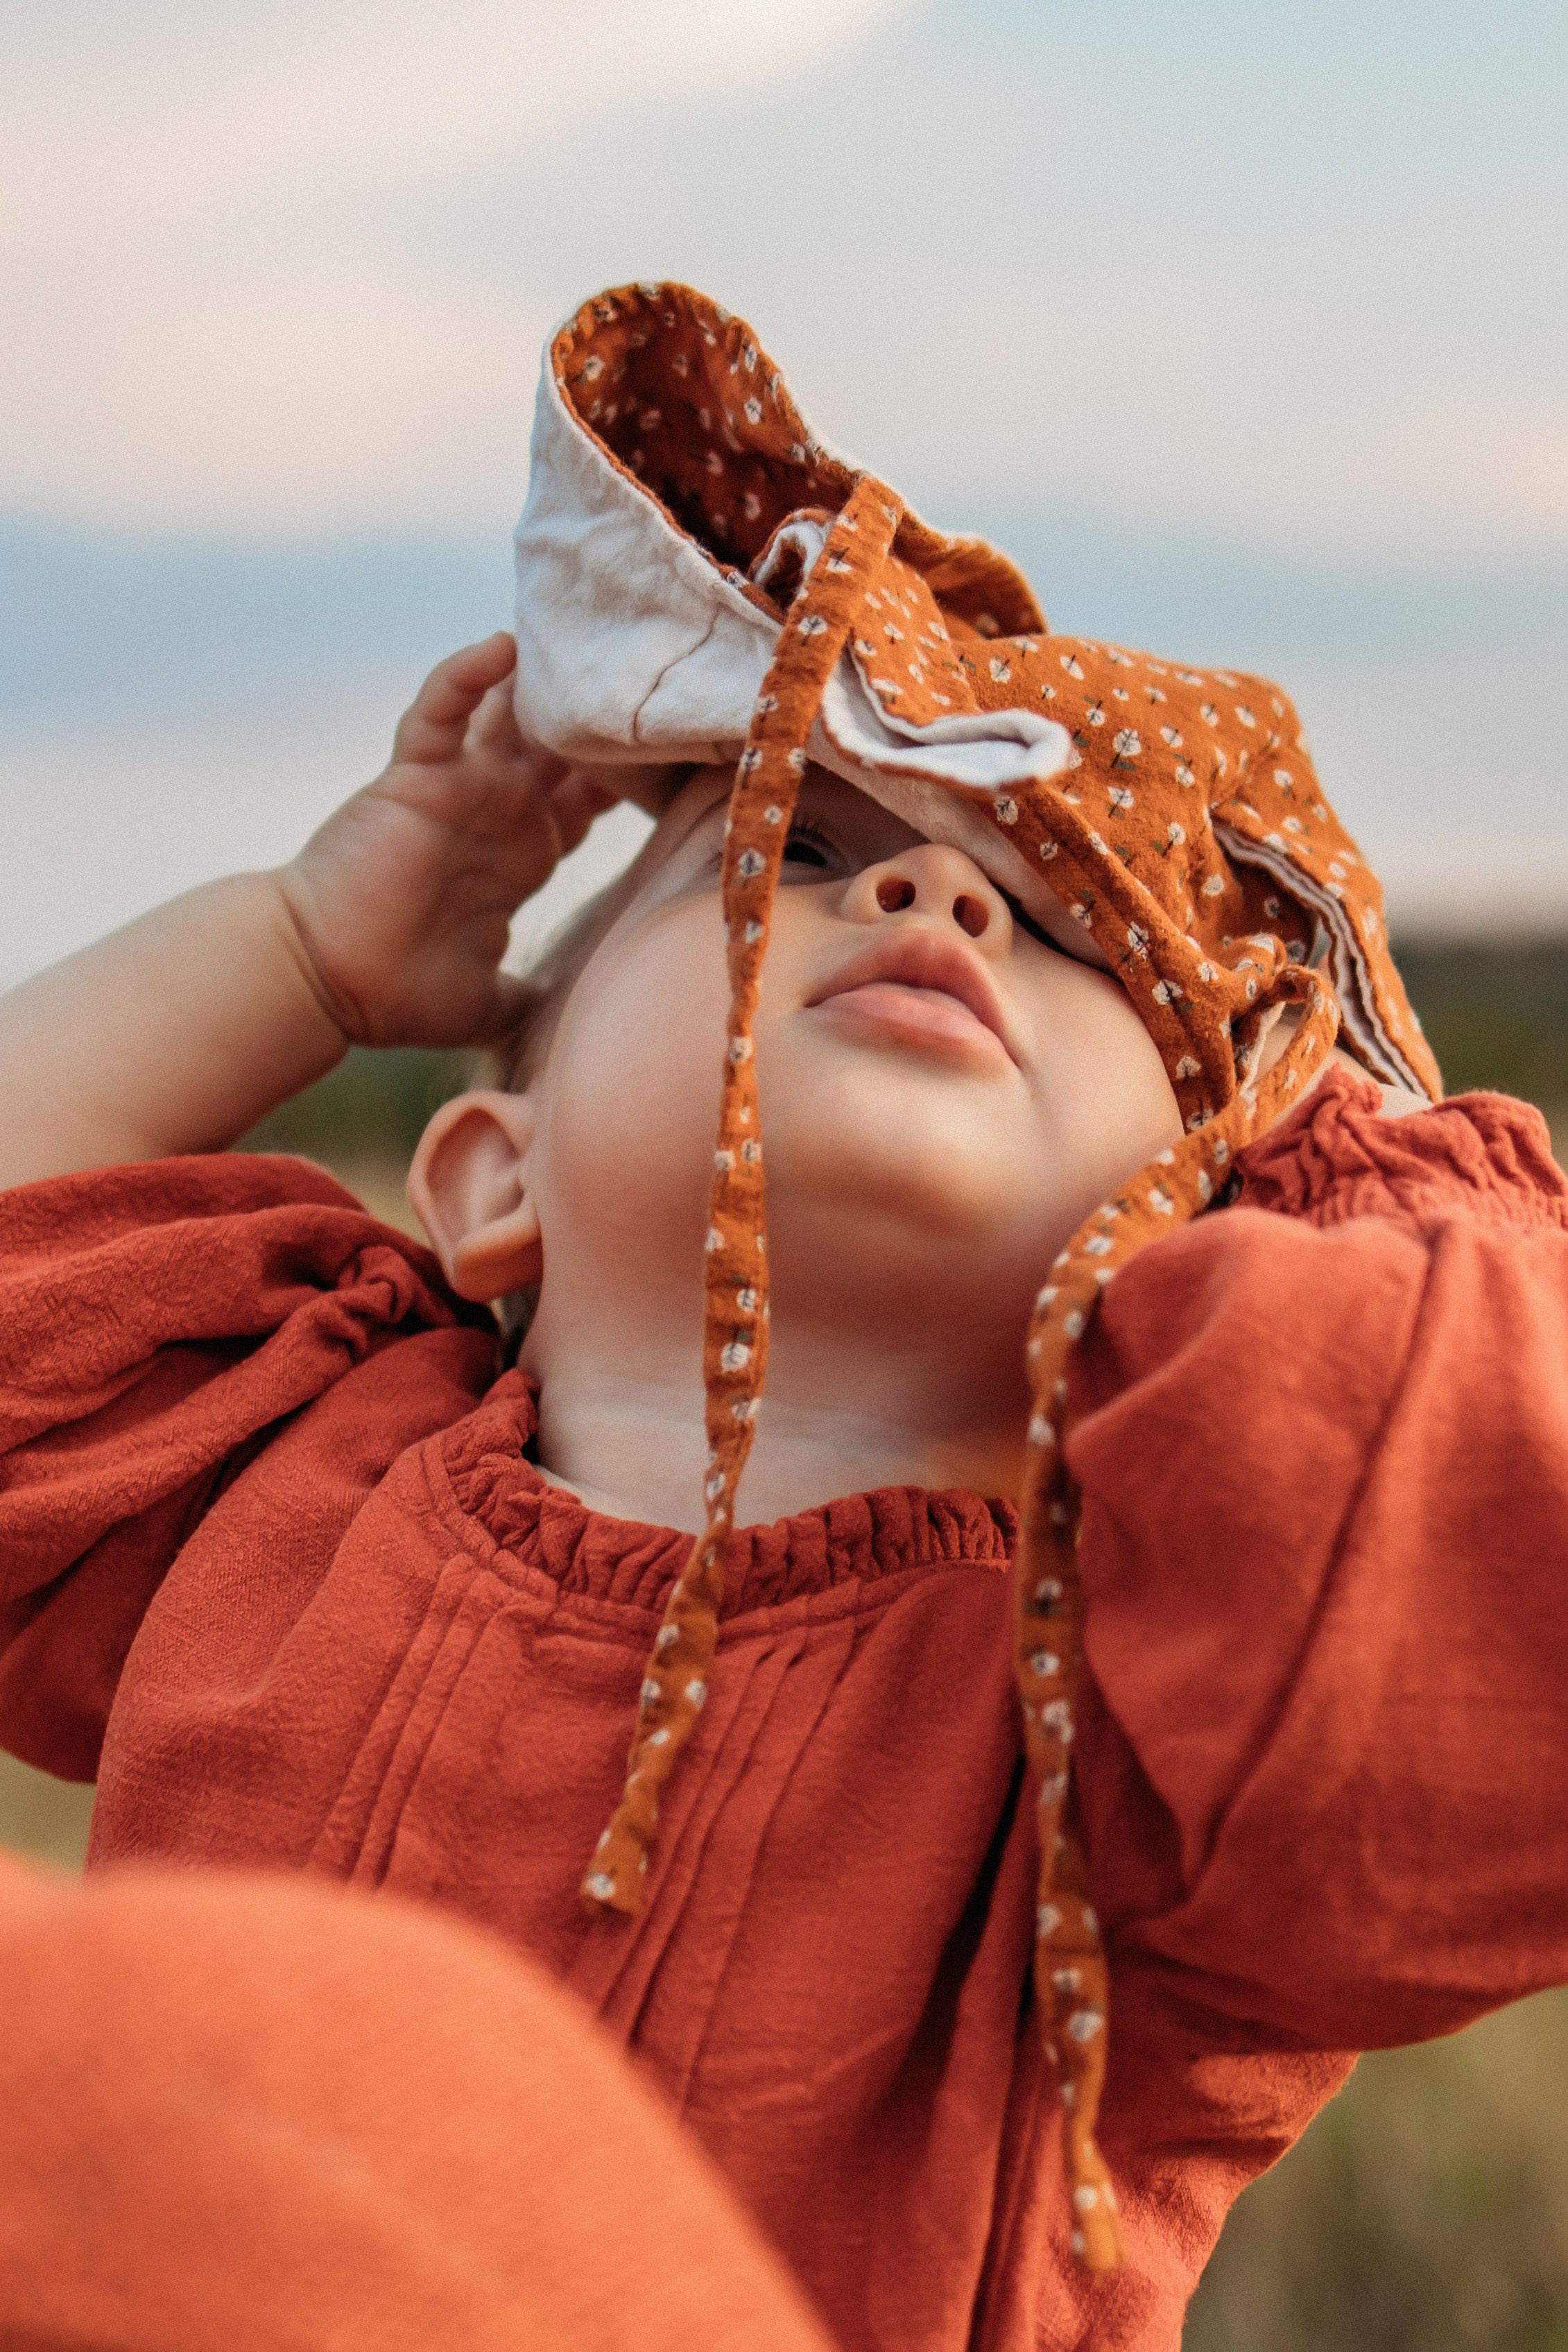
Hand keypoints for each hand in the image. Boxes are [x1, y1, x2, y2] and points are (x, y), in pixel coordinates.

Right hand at [276, 634, 616, 1048]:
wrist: (327, 982)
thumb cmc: (398, 992)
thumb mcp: (491, 1001)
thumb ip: (536, 999)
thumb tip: (584, 1028)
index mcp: (522, 855)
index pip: (589, 804)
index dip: (631, 782)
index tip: (682, 758)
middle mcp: (497, 811)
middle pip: (566, 748)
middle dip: (604, 720)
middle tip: (655, 683)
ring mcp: (457, 787)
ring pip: (510, 714)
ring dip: (543, 682)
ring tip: (590, 642)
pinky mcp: (413, 774)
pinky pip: (441, 710)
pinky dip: (465, 675)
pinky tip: (500, 644)